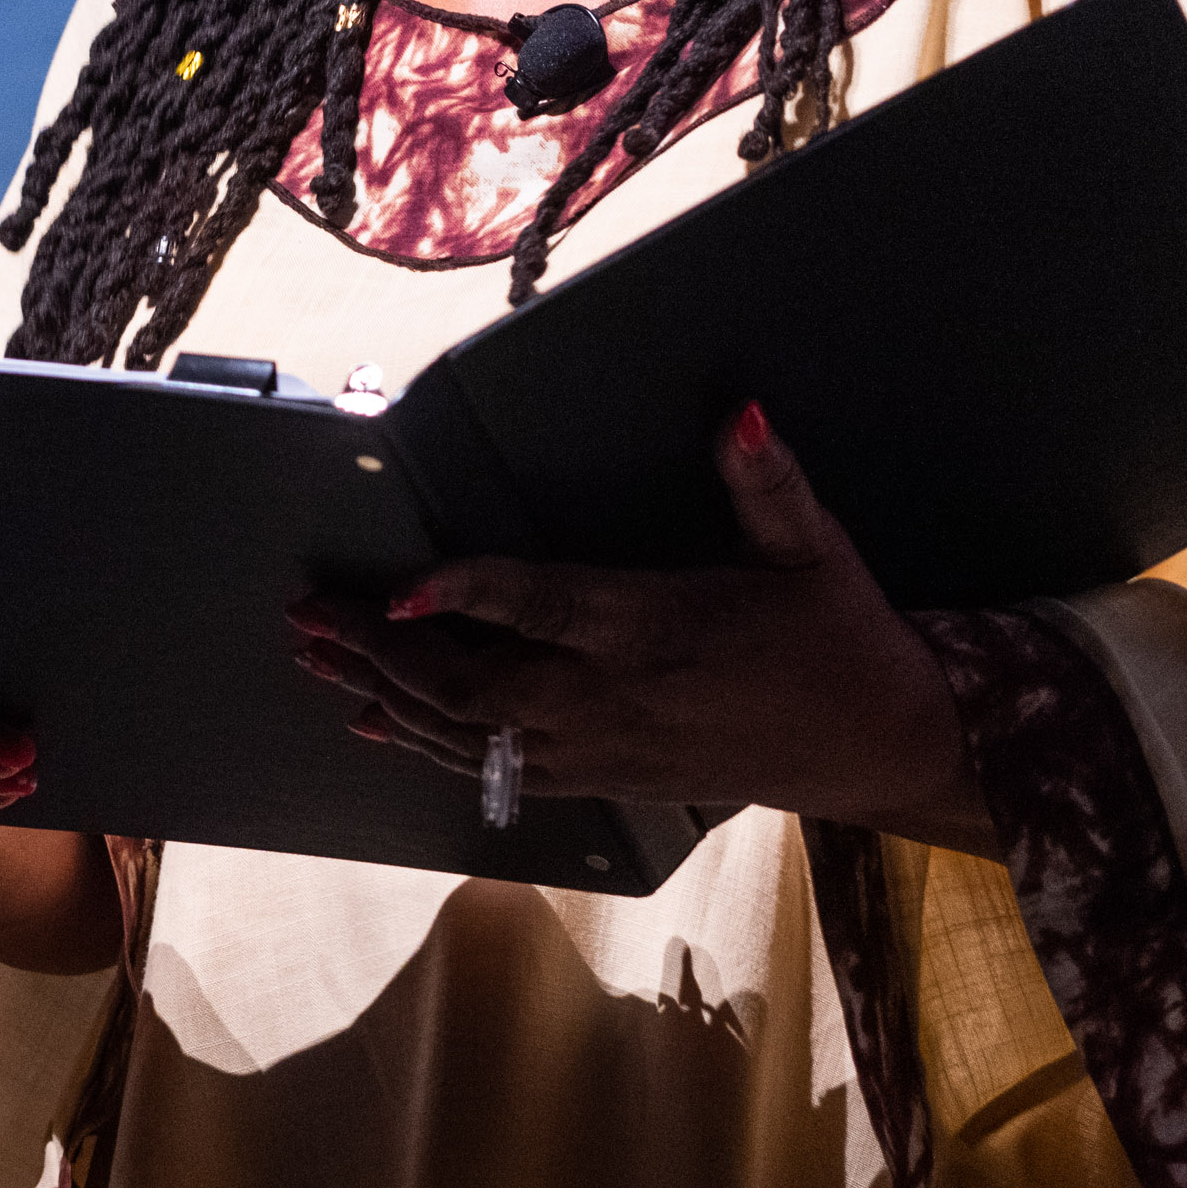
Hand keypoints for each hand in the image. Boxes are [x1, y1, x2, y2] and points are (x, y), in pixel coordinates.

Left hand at [290, 401, 997, 851]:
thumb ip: (766, 479)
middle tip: (307, 614)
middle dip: (381, 652)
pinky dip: (427, 745)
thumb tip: (741, 409)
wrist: (879, 748)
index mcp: (653, 628)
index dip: (463, 596)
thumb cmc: (840, 638)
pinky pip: (493, 770)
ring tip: (314, 659)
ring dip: (384, 695)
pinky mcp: (600, 778)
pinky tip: (378, 724)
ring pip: (469, 734)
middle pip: (472, 684)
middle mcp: (612, 697)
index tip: (394, 589)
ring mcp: (600, 747)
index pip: (541, 610)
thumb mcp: (813, 548)